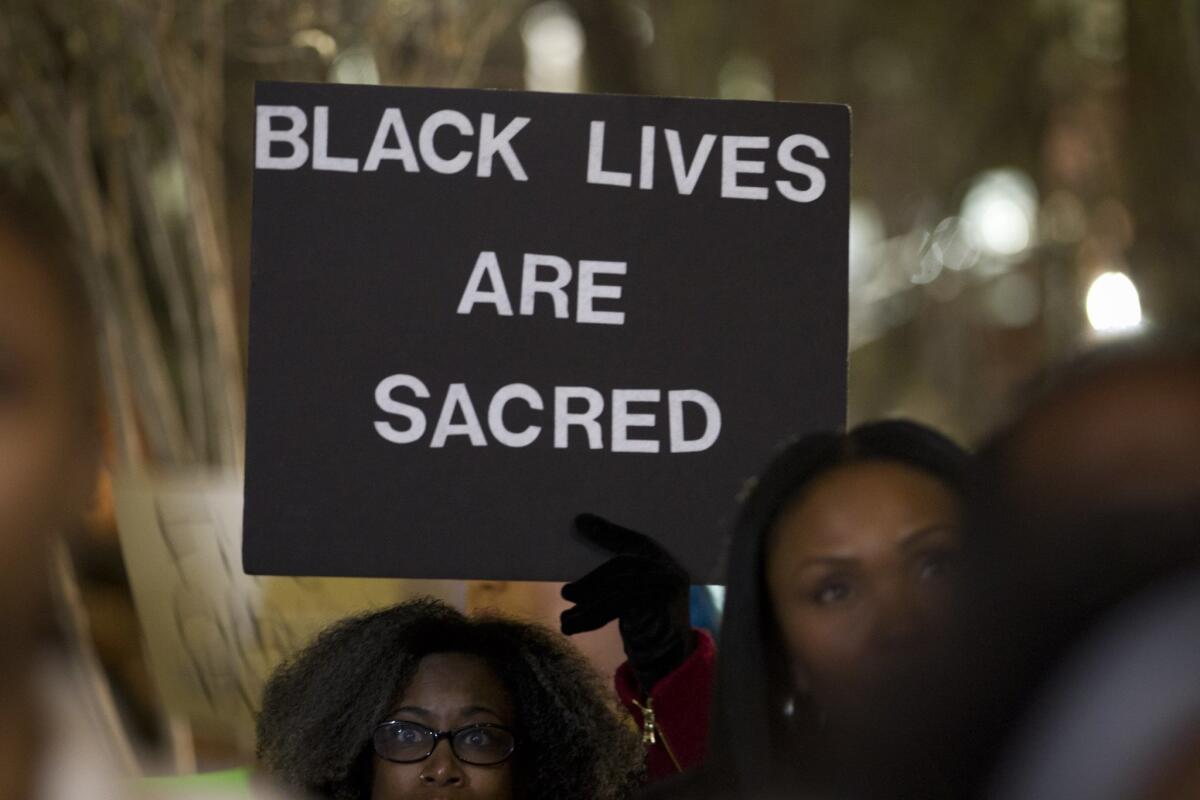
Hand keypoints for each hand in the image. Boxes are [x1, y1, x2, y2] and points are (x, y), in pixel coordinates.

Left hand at [561, 514, 693, 692]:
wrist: (672, 667)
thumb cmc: (645, 628)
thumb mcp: (632, 599)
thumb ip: (614, 577)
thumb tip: (579, 523)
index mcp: (667, 565)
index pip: (636, 541)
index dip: (609, 532)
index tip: (580, 520)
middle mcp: (672, 575)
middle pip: (624, 566)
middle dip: (591, 580)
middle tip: (566, 594)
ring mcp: (670, 596)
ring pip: (620, 590)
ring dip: (587, 606)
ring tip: (564, 621)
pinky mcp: (662, 617)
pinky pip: (620, 611)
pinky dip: (593, 618)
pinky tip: (574, 626)